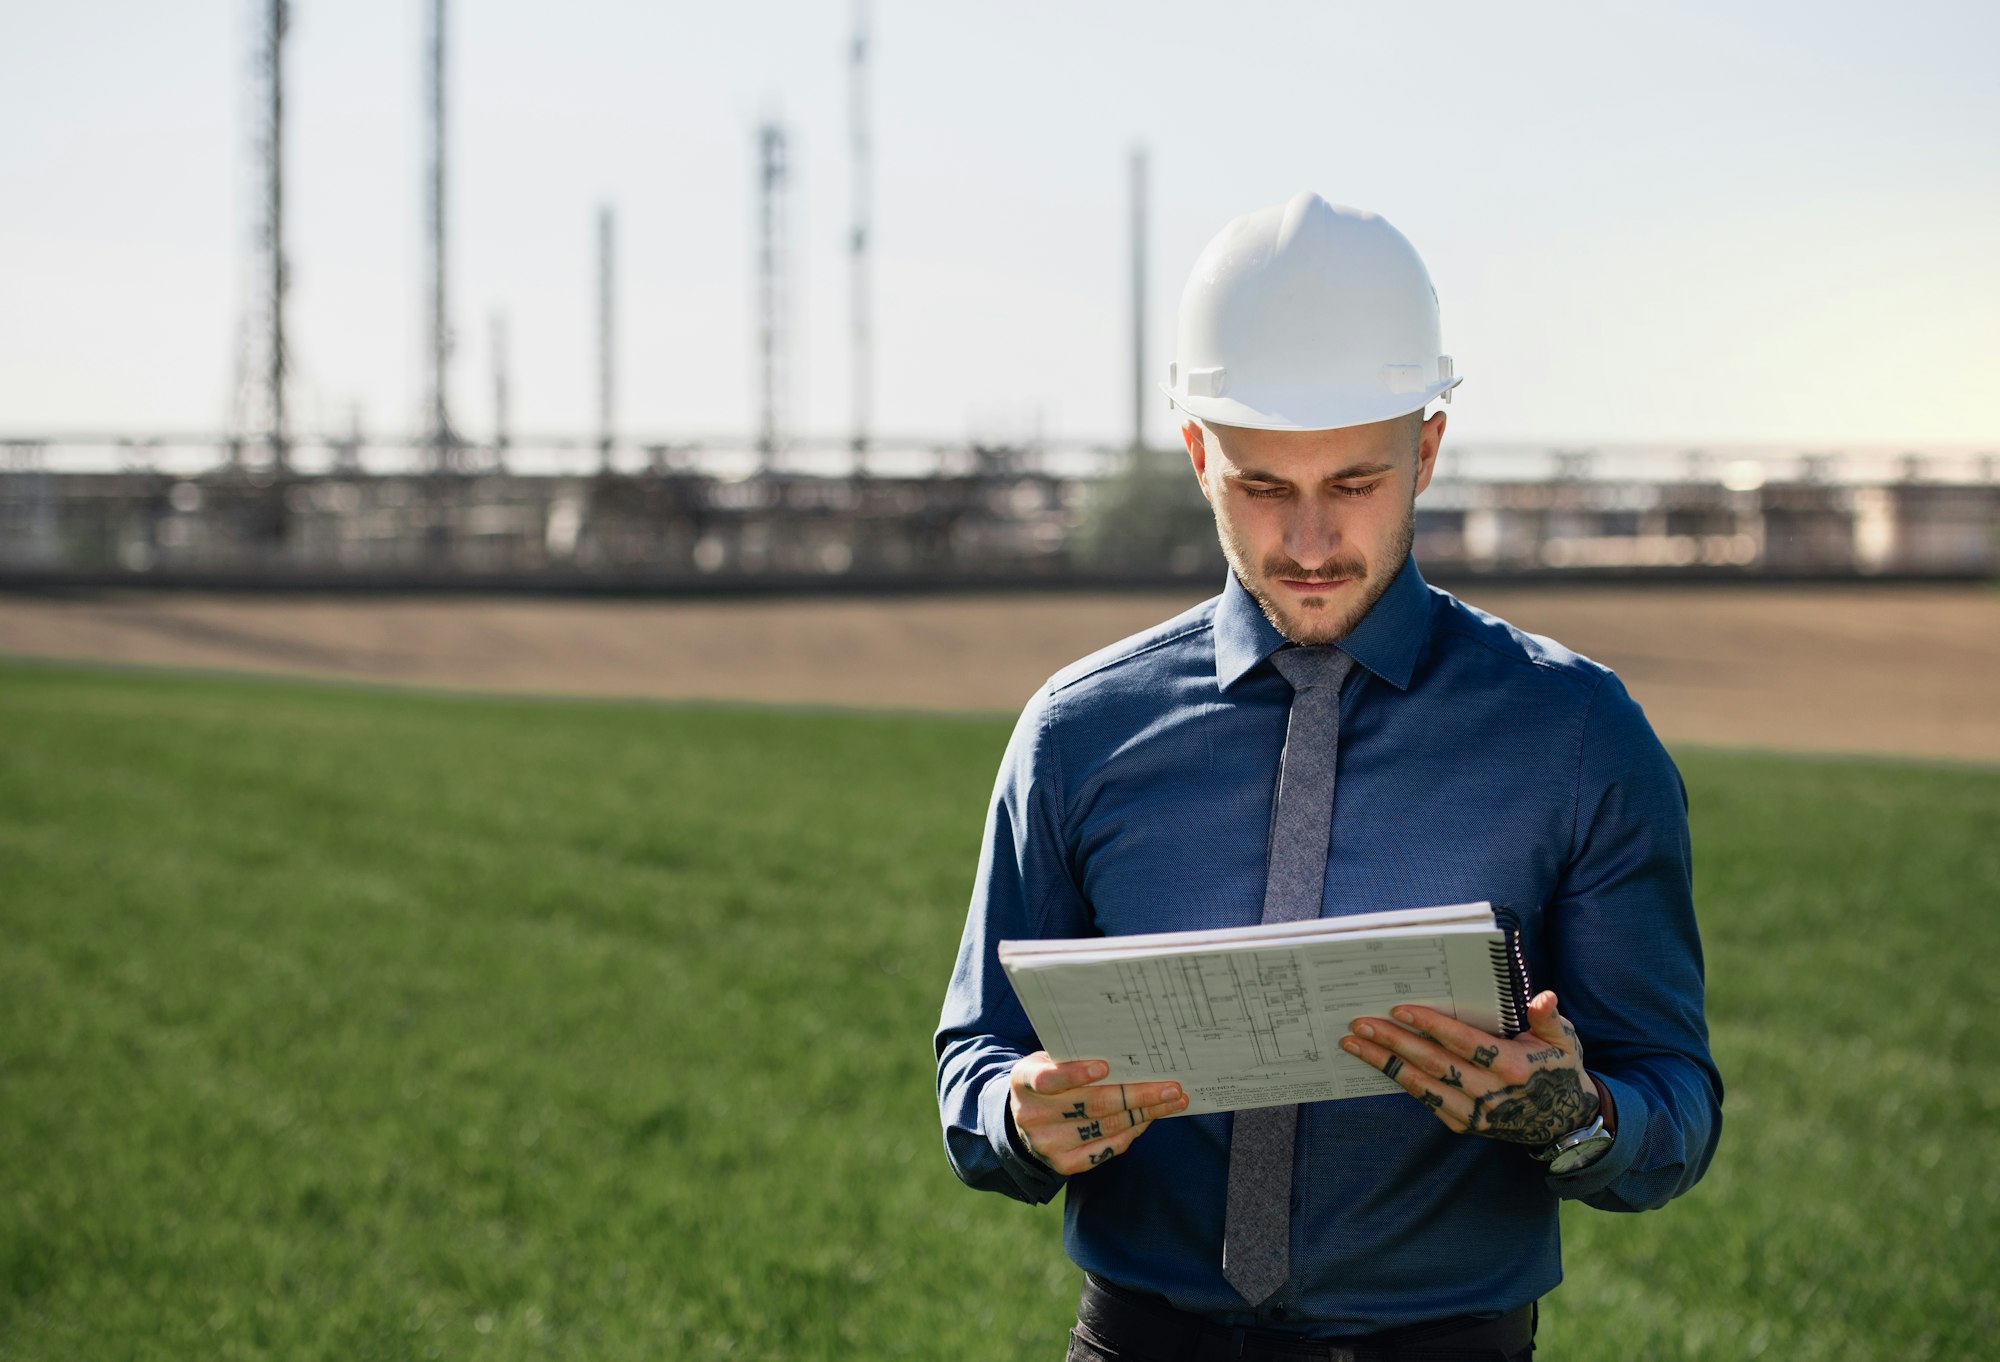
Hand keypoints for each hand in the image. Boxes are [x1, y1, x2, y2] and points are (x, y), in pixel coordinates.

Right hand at [1007, 1052, 1187, 1174]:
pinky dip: (1132, 1131)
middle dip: (1137, 1095)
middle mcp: (1032, 1115)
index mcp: (1024, 1080)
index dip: (1076, 1073)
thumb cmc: (1048, 1079)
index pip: (1049, 1079)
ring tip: (1171, 1101)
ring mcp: (1047, 1144)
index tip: (1106, 1067)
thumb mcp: (1049, 1060)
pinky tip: (1148, 1117)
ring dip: (1144, 1113)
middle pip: (1092, 1105)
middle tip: (1171, 1087)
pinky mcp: (1065, 1163)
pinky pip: (1107, 1147)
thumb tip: (1128, 1054)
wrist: (1026, 1118)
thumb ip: (1075, 1056)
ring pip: (1106, 1126)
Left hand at [1339, 991, 1602, 1145]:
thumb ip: (1548, 1018)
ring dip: (1385, 1064)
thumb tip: (1542, 997)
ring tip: (1354, 1044)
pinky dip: (1400, 1081)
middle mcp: (1490, 1093)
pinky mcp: (1464, 1125)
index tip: (1400, 1009)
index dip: (1432, 1026)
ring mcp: (1475, 1113)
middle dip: (1393, 1042)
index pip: (1463, 1043)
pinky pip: (1425, 1101)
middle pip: (1433, 1063)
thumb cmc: (1558, 1070)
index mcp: (1512, 1066)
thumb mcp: (1563, 1041)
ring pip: (1421, 1085)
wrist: (1565, 1123)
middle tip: (1359, 1024)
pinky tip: (1377, 1064)